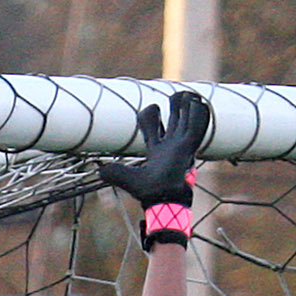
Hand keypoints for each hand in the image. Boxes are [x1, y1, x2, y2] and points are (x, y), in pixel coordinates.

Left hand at [99, 90, 208, 246]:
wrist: (164, 201)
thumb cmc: (150, 193)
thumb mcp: (128, 179)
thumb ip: (115, 173)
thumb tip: (99, 171)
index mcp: (157, 151)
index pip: (154, 128)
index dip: (151, 115)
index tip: (153, 108)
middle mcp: (171, 147)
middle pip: (174, 121)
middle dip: (175, 107)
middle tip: (177, 95)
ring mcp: (181, 147)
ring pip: (186, 121)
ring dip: (187, 107)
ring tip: (188, 94)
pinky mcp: (189, 148)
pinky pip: (195, 127)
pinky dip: (197, 115)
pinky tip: (197, 102)